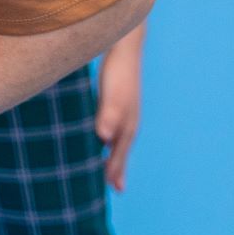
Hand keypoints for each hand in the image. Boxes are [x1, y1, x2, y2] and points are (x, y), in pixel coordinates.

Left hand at [95, 32, 143, 191]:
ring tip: (111, 167)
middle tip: (116, 188)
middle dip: (118, 167)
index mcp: (128, 123)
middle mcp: (129, 120)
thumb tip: (104, 139)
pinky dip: (111, 137)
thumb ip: (108, 117)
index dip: (116, 169)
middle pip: (122, 149)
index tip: (113, 188)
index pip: (120, 153)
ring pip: (120, 138)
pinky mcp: (117, 99)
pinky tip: (105, 136)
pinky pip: (115, 126)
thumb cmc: (117, 73)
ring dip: (116, 154)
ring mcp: (126, 110)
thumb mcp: (112, 96)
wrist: (124, 46)